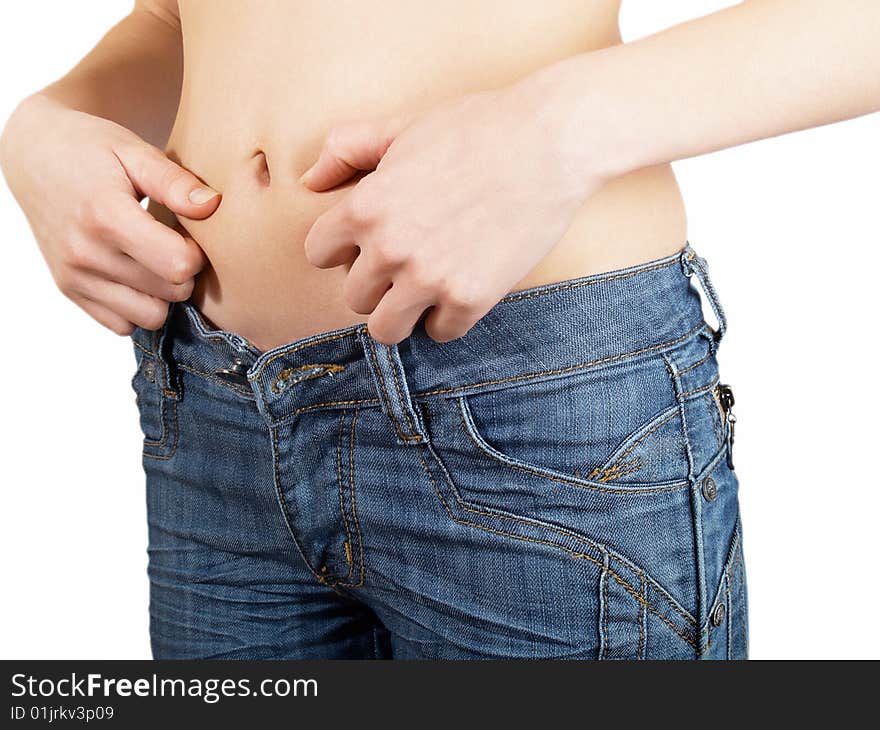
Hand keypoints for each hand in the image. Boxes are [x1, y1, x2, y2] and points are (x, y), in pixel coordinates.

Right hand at [0, 94, 220, 334]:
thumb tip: (213, 205)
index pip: (177, 265)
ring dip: (164, 296)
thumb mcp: (135, 151)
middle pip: (170, 293)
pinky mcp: (70, 290)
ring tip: (157, 262)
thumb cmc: (92, 150)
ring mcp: (75, 276)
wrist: (36, 156)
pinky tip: (138, 277)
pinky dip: (137, 308)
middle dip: (184, 274)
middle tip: (175, 246)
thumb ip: (175, 181)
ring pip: (150, 317)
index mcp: (105, 216)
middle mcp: (85, 253)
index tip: (189, 236)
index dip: (196, 254)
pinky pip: (122, 325)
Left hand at [300, 81, 602, 343]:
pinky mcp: (471, 299)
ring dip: (403, 314)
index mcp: (364, 207)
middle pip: (354, 298)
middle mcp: (390, 249)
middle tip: (406, 265)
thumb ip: (348, 149)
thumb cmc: (477, 127)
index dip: (342, 248)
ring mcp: (430, 278)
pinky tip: (463, 290)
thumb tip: (309, 180)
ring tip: (423, 292)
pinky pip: (441, 333)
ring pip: (387, 330)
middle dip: (376, 284)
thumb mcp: (403, 127)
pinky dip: (450, 318)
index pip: (319, 254)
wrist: (551, 142)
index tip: (367, 242)